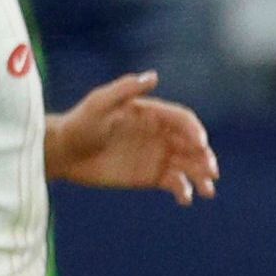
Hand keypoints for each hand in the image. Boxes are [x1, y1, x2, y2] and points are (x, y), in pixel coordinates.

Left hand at [48, 70, 218, 199]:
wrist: (63, 153)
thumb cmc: (79, 124)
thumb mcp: (100, 103)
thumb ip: (126, 89)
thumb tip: (154, 76)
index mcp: (152, 114)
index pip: (183, 120)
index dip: (195, 131)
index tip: (200, 145)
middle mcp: (159, 134)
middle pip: (192, 145)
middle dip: (206, 157)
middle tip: (212, 171)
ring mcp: (157, 156)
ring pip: (189, 166)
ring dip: (202, 177)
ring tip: (208, 191)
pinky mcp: (150, 177)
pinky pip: (175, 183)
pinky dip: (184, 191)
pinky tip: (186, 199)